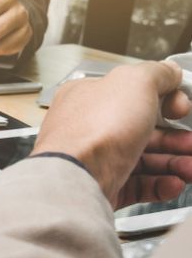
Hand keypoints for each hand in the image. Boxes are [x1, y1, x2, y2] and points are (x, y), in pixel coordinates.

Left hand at [32, 61, 191, 208]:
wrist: (76, 177)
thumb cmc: (94, 130)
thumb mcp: (134, 82)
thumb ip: (156, 73)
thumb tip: (169, 71)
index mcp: (88, 97)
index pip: (131, 94)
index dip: (163, 99)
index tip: (181, 107)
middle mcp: (88, 128)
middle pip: (141, 130)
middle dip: (174, 138)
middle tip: (191, 142)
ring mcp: (94, 160)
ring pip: (142, 160)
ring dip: (173, 163)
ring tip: (189, 167)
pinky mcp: (100, 186)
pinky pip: (136, 186)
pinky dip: (160, 185)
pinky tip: (174, 183)